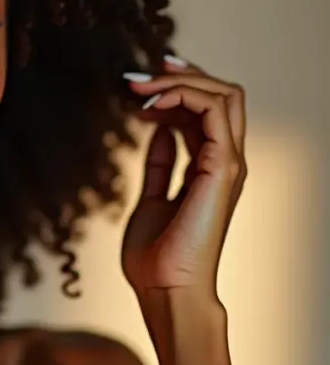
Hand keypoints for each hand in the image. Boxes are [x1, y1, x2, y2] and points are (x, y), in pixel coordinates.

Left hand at [120, 56, 247, 295]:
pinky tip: (149, 106)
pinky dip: (181, 96)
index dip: (173, 91)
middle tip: (139, 75)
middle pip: (221, 95)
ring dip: (179, 81)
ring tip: (139, 86)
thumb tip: (159, 134)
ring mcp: (229, 164)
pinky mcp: (223, 168)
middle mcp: (225, 162)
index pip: (205, 112)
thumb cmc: (155, 257)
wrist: (164, 289)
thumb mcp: (151, 198)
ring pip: (224, 95)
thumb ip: (159, 166)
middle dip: (181, 75)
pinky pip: (213, 111)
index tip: (135, 89)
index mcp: (210, 169)